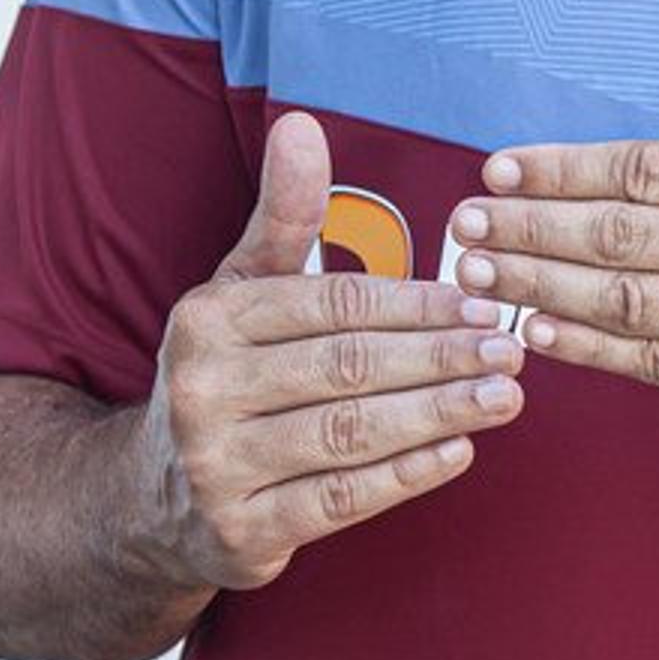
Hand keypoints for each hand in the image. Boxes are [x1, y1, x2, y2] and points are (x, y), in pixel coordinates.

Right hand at [131, 111, 525, 595]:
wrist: (149, 501)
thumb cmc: (224, 377)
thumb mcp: (239, 292)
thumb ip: (283, 217)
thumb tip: (302, 126)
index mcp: (208, 321)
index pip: (330, 304)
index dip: (412, 302)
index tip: (478, 302)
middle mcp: (204, 391)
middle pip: (345, 367)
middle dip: (437, 357)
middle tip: (508, 348)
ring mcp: (218, 468)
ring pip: (349, 434)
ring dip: (437, 413)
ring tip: (503, 397)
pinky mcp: (243, 533)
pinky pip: (341, 501)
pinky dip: (406, 475)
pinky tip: (459, 451)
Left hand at [446, 0, 658, 453]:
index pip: (648, 170)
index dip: (564, 170)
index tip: (498, 171)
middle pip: (624, 238)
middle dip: (531, 231)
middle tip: (461, 225)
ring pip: (631, 306)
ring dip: (541, 291)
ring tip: (476, 277)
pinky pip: (658, 368)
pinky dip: (590, 352)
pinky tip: (536, 332)